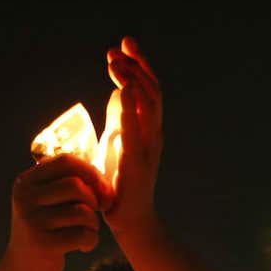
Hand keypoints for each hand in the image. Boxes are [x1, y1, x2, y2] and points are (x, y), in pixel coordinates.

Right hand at [1, 154, 107, 270]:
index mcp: (26, 182)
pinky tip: (84, 246)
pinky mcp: (44, 244)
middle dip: (93, 198)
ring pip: (82, 211)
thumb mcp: (47, 199)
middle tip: (96, 211)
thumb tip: (105, 182)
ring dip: (94, 222)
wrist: (24, 266)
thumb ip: (68, 182)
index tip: (102, 187)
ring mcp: (33, 221)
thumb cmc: (46, 227)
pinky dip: (91, 240)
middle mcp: (25, 198)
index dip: (90, 171)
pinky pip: (83, 235)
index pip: (65, 162)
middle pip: (75, 185)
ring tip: (88, 230)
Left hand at [103, 36, 161, 234]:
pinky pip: (138, 130)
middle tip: (118, 47)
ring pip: (151, 103)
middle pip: (152, 89)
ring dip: (133, 79)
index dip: (136, 65)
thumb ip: (120, 117)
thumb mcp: (117, 143)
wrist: (131, 223)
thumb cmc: (121, 186)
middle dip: (136, 64)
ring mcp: (150, 147)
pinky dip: (131, 108)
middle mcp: (153, 133)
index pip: (147, 88)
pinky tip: (121, 90)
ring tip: (117, 63)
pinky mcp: (140, 162)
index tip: (119, 47)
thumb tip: (117, 90)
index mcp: (148, 128)